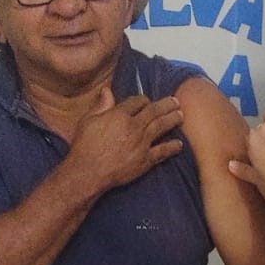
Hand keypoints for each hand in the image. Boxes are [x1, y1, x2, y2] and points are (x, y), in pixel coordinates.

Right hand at [68, 87, 183, 191]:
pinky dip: (172, 147)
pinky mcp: (144, 160)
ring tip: (181, 115)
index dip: (144, 99)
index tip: (148, 101)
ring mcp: (141, 143)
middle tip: (176, 101)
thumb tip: (107, 90)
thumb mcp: (87, 121)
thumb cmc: (84, 147)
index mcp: (119, 115)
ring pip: (161, 126)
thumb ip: (101, 105)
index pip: (138, 101)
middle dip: (166, 104)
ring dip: (173, 119)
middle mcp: (133, 127)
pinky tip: (179, 144)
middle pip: (154, 111)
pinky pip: (162, 151)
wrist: (87, 173)